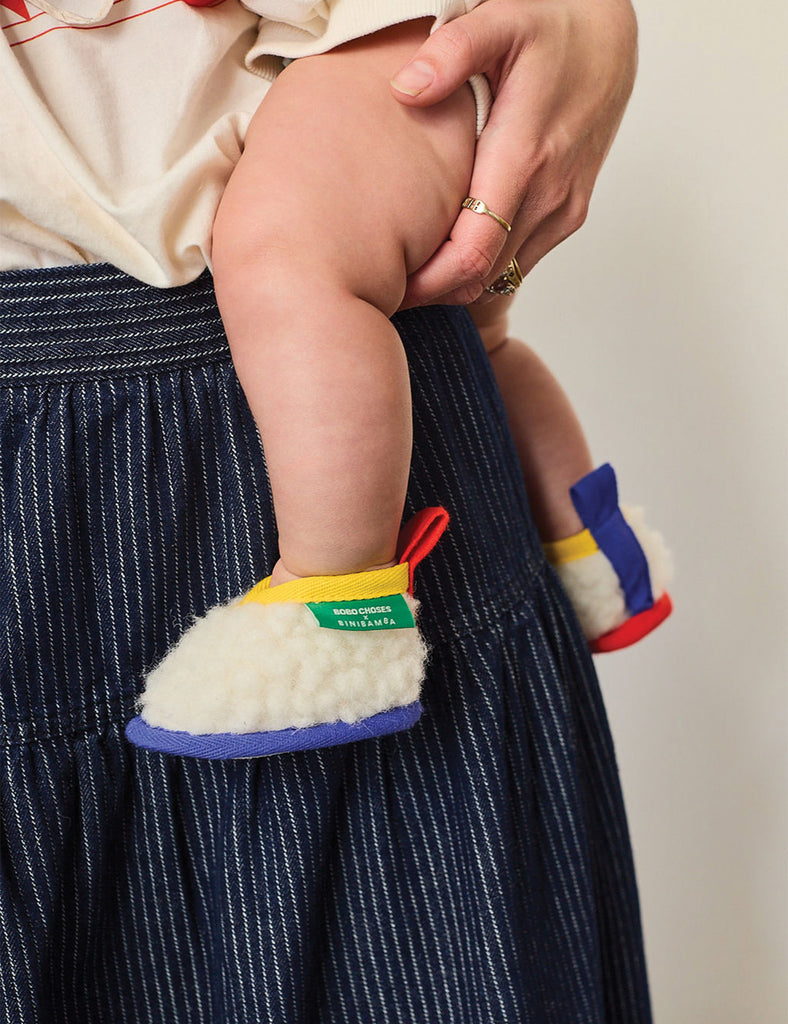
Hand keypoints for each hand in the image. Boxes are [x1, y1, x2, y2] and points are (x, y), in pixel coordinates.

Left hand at [390, 0, 637, 308]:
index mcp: (525, 159)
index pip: (473, 252)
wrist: (610, 38)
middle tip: (387, 285)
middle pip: (482, 276)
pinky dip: (483, 268)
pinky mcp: (569, 215)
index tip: (390, 288)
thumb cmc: (554, 27)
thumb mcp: (501, 20)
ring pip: (501, 276)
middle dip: (433, 290)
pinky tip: (450, 251)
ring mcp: (563, 210)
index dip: (429, 282)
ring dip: (457, 283)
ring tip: (412, 272)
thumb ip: (454, 51)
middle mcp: (549, 195)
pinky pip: (518, 261)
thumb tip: (406, 87)